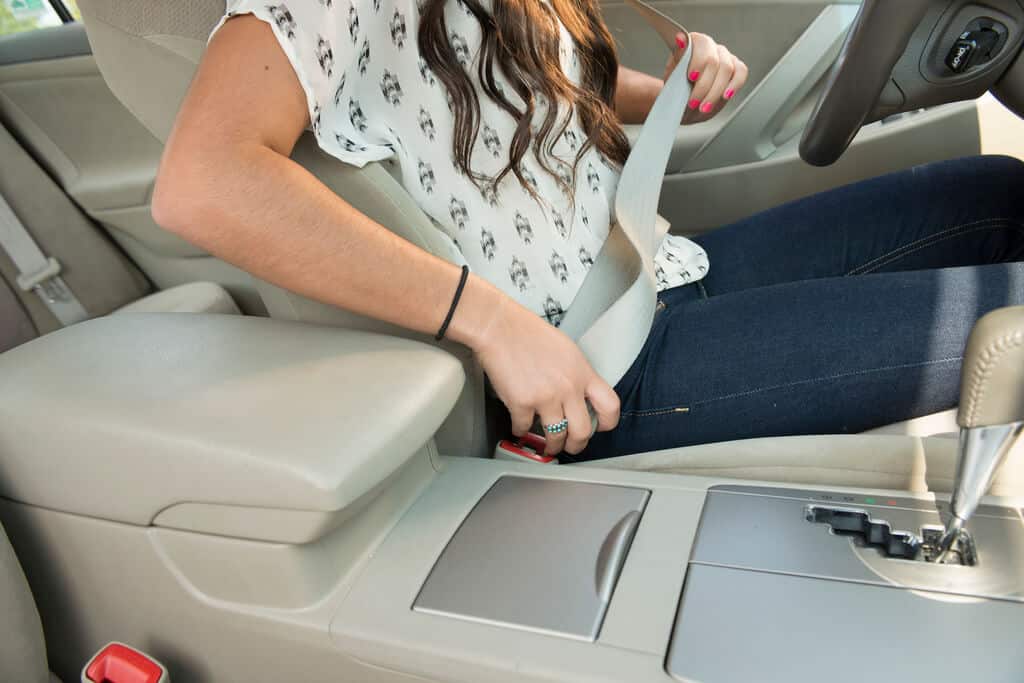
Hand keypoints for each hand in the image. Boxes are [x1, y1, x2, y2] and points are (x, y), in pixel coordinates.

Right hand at [471, 296, 619, 456]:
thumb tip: (579, 392)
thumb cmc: (528, 332)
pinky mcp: (521, 404)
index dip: (608, 422)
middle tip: (571, 446)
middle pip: (583, 431)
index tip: (601, 427)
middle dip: (577, 445)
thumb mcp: (567, 350)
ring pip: (556, 437)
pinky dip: (520, 430)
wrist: (500, 327)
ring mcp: (545, 397)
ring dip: (552, 446)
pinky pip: (524, 428)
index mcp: (582, 372)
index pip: (610, 405)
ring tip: (548, 445)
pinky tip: (519, 427)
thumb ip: (576, 373)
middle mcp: (568, 387)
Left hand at [664, 31, 747, 124]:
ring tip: (704, 107)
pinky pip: (741, 73)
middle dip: (703, 86)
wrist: (684, 104)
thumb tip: (680, 39)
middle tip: (693, 103)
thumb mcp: (671, 75)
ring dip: (715, 92)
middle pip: (714, 62)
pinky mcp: (736, 67)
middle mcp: (710, 46)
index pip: (700, 45)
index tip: (691, 78)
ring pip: (727, 69)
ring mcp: (724, 56)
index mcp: (693, 42)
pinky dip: (734, 86)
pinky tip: (725, 96)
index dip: (698, 62)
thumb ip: (678, 58)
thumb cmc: (677, 88)